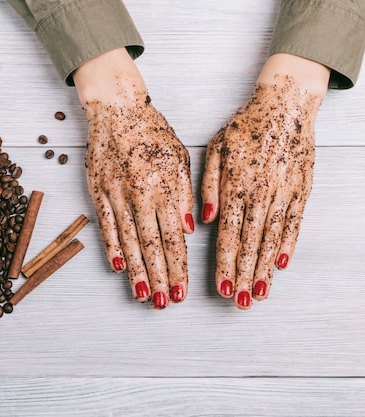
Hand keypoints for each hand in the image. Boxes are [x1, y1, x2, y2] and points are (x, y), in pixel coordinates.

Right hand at [73, 49, 193, 308]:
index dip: (178, 267)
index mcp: (164, 186)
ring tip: (141, 295)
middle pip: (152, 245)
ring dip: (136, 270)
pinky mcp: (97, 191)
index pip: (174, 236)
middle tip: (163, 303)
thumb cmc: (151, 129)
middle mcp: (140, 195)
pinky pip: (105, 225)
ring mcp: (116, 195)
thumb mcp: (179, 156)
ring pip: (128, 241)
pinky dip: (111, 247)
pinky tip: (117, 267)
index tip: (182, 291)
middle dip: (159, 277)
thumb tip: (189, 228)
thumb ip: (184, 193)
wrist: (115, 108)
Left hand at [201, 54, 329, 308]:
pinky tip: (282, 264)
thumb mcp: (216, 149)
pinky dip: (288, 244)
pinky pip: (294, 222)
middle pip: (249, 243)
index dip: (224, 264)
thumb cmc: (244, 126)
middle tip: (241, 303)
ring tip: (260, 293)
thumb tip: (202, 221)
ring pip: (271, 238)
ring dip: (264, 268)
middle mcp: (258, 193)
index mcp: (234, 185)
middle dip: (243, 275)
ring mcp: (282, 192)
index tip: (221, 288)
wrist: (284, 104)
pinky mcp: (301, 189)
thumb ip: (208, 186)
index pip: (227, 234)